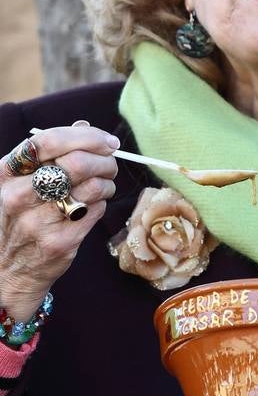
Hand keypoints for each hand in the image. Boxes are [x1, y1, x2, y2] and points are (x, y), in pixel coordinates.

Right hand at [0, 122, 118, 318]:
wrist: (9, 268)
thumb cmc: (22, 215)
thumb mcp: (22, 181)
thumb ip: (52, 153)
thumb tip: (84, 127)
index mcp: (7, 173)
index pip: (49, 140)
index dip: (87, 136)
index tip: (107, 141)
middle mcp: (18, 195)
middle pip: (77, 163)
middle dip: (105, 160)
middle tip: (110, 164)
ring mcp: (38, 221)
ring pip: (93, 187)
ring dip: (108, 183)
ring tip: (102, 187)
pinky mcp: (60, 242)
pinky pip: (97, 210)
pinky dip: (103, 204)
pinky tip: (92, 206)